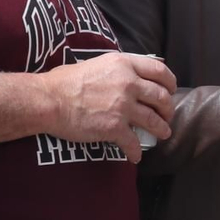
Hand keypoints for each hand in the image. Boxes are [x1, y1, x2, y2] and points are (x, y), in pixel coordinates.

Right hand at [47, 52, 177, 162]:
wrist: (48, 100)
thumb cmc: (64, 81)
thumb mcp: (97, 63)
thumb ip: (117, 69)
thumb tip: (129, 74)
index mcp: (124, 64)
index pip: (159, 71)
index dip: (170, 82)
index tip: (171, 90)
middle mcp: (128, 83)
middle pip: (161, 97)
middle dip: (168, 109)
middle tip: (167, 115)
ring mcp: (123, 106)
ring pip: (153, 120)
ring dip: (161, 129)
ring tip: (163, 134)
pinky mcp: (114, 127)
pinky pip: (133, 142)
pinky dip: (136, 151)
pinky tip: (135, 156)